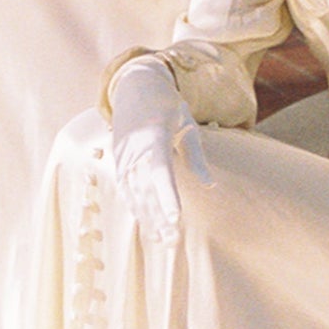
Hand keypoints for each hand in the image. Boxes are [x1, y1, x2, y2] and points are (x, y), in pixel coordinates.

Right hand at [109, 58, 210, 246]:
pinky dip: (136, 208)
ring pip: (135, 194)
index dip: (167, 197)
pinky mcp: (118, 161)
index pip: (161, 173)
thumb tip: (210, 186)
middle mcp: (135, 149)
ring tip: (163, 241)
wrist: (136, 86)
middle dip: (160, 217)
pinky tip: (147, 225)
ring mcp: (123, 156)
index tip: (175, 218)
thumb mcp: (187, 125)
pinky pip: (126, 190)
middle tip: (174, 242)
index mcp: (154, 136)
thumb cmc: (168, 105)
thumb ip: (196, 157)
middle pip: (147, 190)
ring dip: (148, 218)